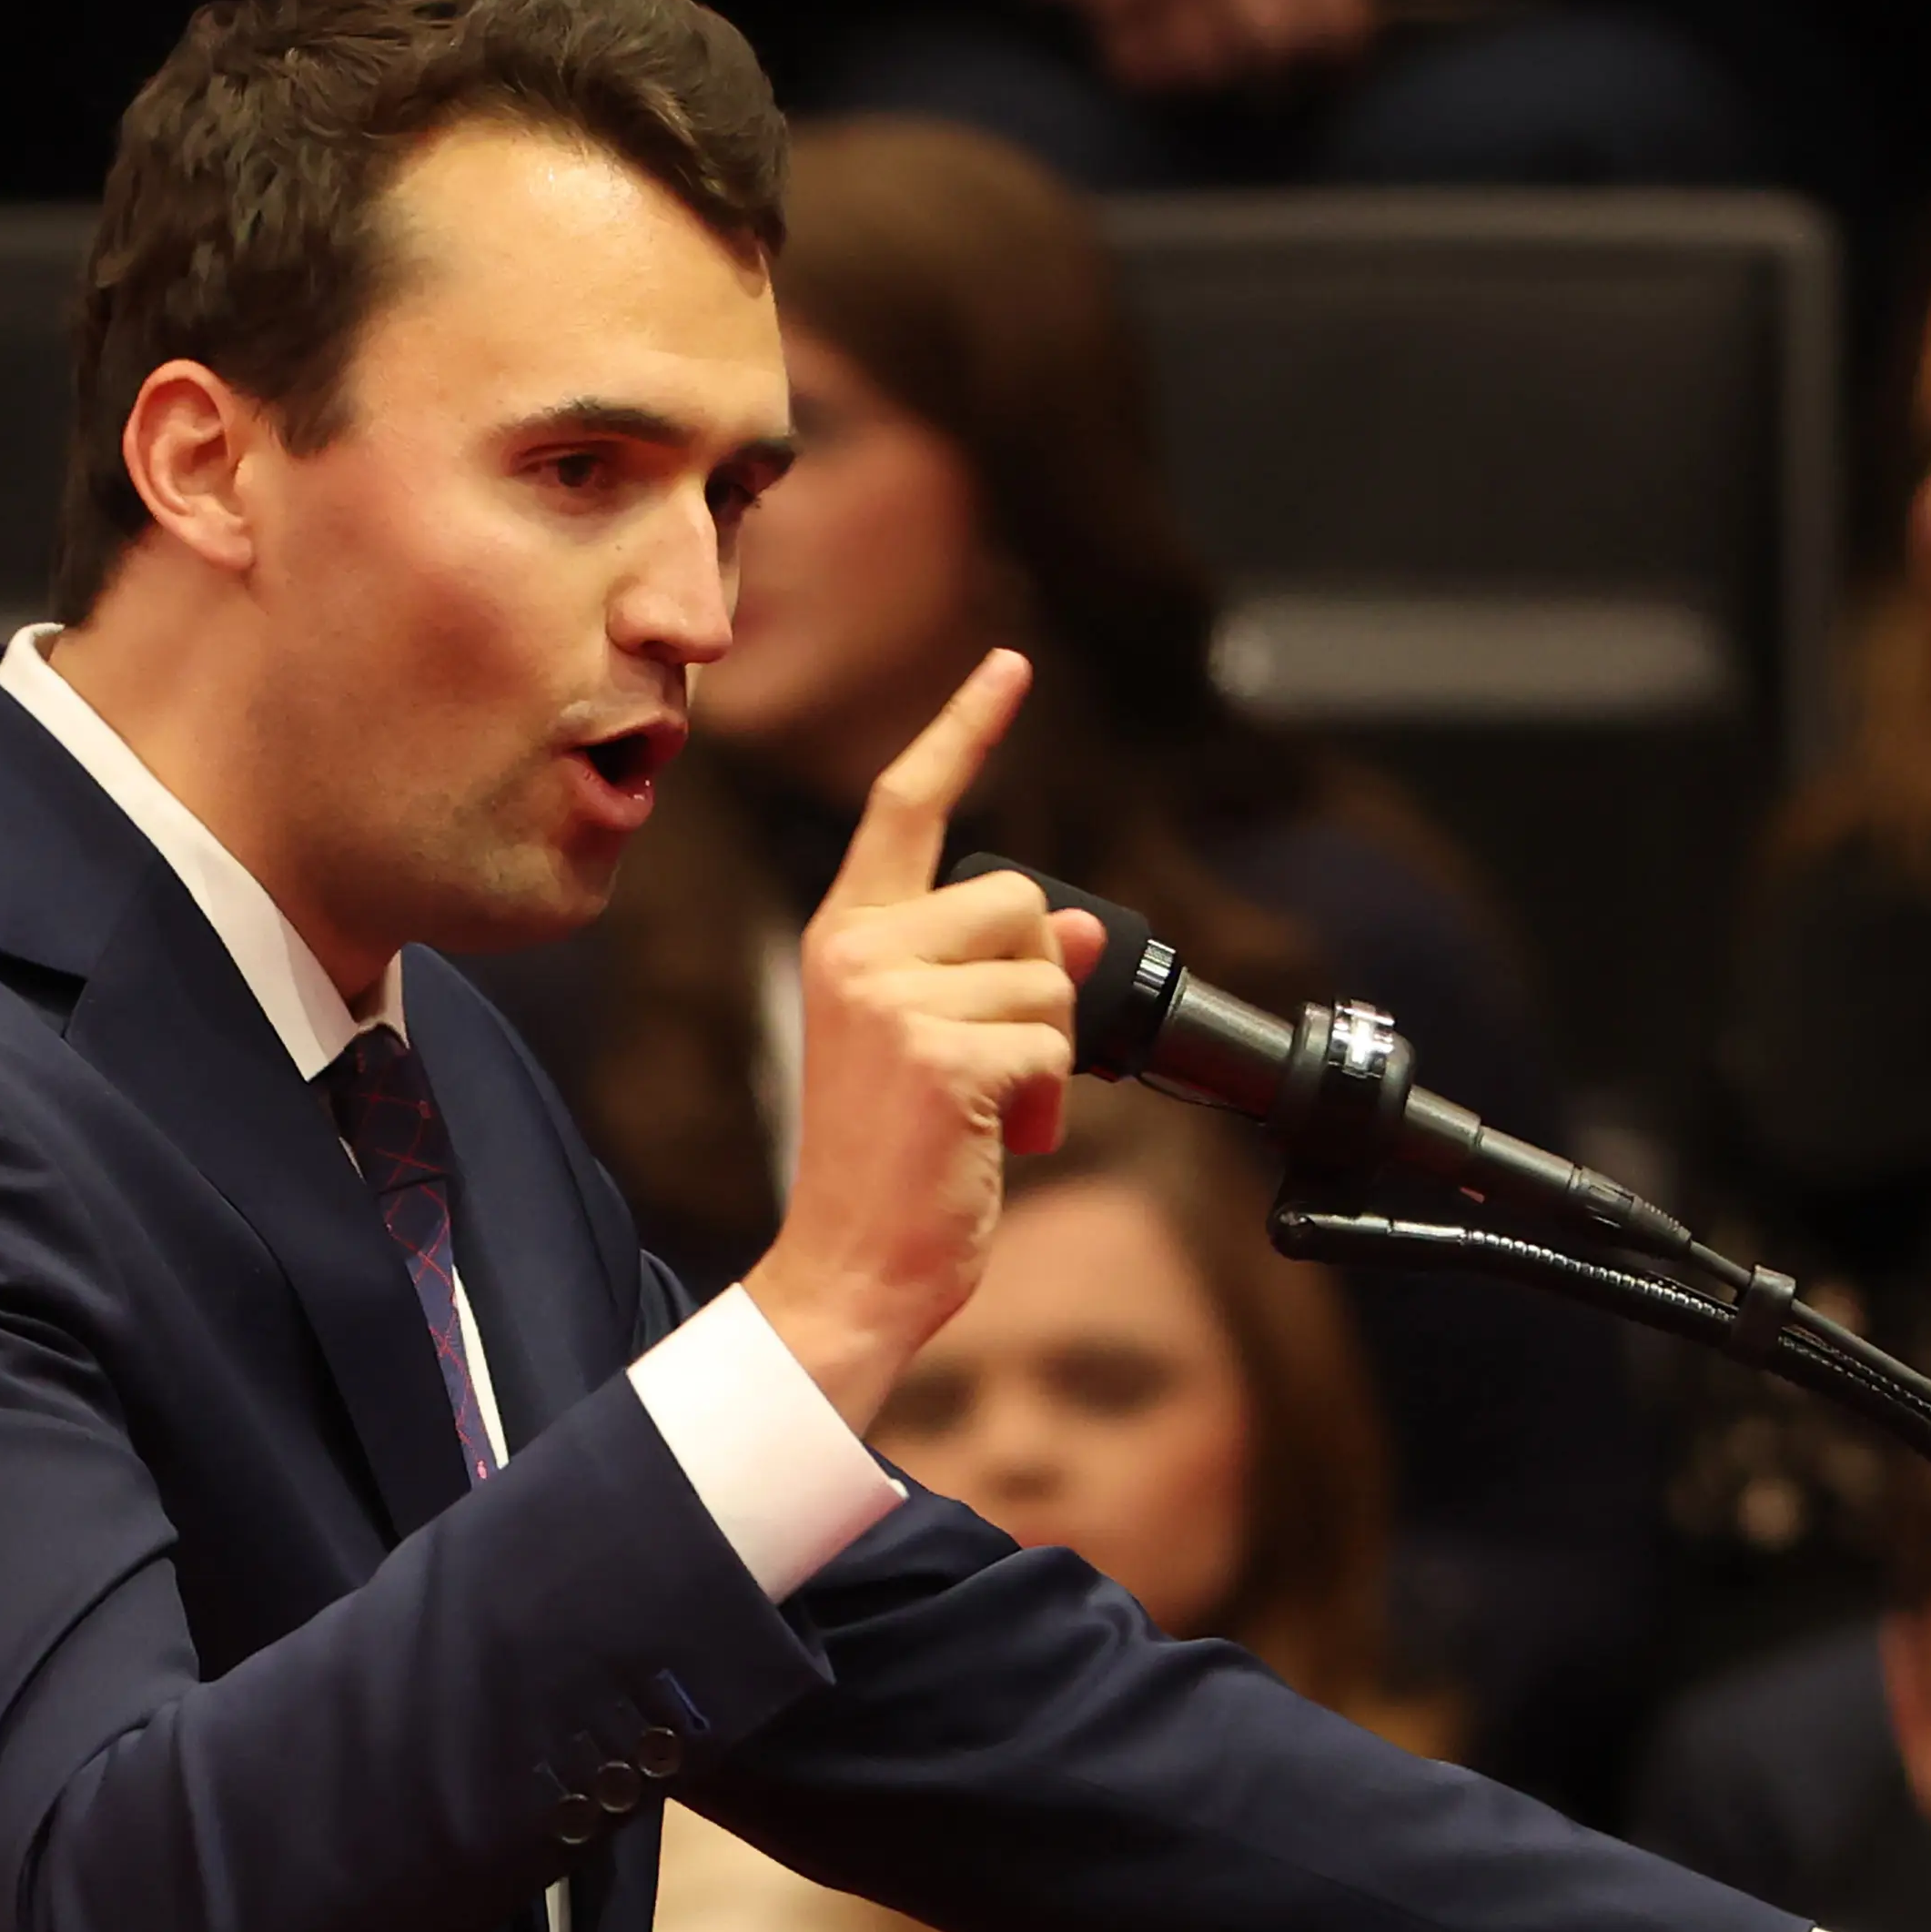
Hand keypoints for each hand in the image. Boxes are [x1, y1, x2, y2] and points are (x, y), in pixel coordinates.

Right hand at [740, 650, 1104, 1431]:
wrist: (849, 1265)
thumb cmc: (894, 1164)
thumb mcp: (942, 1046)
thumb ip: (996, 974)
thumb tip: (1084, 932)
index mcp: (845, 937)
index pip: (907, 806)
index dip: (964, 729)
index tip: (1009, 666)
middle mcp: (858, 950)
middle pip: (1020, 905)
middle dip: (1041, 991)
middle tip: (995, 1070)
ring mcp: (893, 1000)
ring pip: (1049, 979)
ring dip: (1047, 1056)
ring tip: (990, 1113)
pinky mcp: (939, 1055)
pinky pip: (1051, 1048)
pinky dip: (1047, 1106)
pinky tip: (998, 1139)